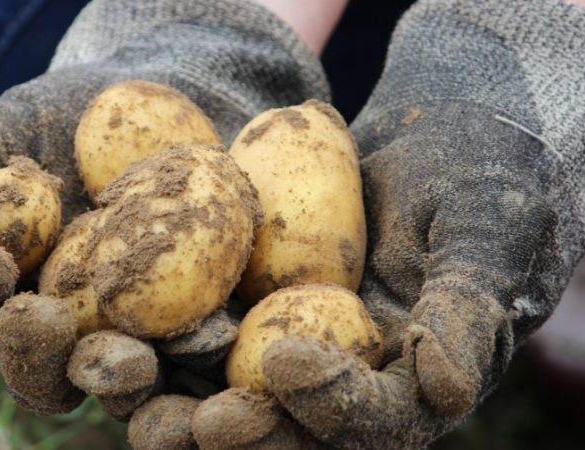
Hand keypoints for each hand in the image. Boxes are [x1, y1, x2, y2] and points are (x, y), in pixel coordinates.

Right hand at [0, 0, 326, 420]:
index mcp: (5, 305)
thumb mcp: (0, 130)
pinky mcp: (207, 339)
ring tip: (130, 358)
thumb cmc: (67, 121)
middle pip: (43, 378)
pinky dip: (203, 369)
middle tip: (44, 319)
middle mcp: (69, 343)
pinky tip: (214, 341)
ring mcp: (141, 348)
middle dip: (37, 357)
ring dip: (121, 382)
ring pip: (125, 391)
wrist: (169, 108)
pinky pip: (206, 369)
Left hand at [131, 0, 584, 447]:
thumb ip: (467, 309)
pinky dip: (148, 340)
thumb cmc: (475, 182)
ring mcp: (281, 349)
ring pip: (223, 397)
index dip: (330, 405)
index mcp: (405, 385)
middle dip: (237, 432)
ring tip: (125, 392)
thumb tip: (448, 390)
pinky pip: (188, 337)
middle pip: (285, 432)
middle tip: (189, 425)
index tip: (283, 361)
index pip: (371, 420)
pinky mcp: (235, 313)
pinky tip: (100, 328)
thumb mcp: (484, 233)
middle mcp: (337, 383)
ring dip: (172, 404)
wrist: (430, 141)